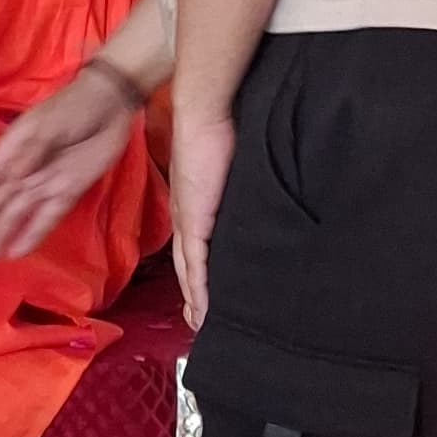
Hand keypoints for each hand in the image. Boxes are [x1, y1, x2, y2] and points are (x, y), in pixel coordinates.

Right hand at [0, 60, 142, 269]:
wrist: (109, 103)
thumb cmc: (72, 108)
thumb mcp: (47, 125)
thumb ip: (29, 151)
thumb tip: (9, 177)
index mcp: (9, 151)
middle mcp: (20, 171)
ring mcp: (43, 183)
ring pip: (14, 215)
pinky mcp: (66, 192)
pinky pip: (46, 218)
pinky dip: (31, 234)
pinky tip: (15, 253)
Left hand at [170, 106, 236, 330]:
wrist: (205, 112)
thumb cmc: (220, 129)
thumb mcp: (230, 167)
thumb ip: (234, 186)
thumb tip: (251, 195)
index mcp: (193, 204)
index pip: (194, 248)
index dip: (197, 274)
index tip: (204, 296)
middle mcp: (186, 217)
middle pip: (188, 267)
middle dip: (194, 296)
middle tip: (200, 322)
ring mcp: (188, 221)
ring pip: (190, 272)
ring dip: (196, 300)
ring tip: (203, 324)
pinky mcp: (195, 221)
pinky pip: (196, 265)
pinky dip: (200, 290)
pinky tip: (203, 310)